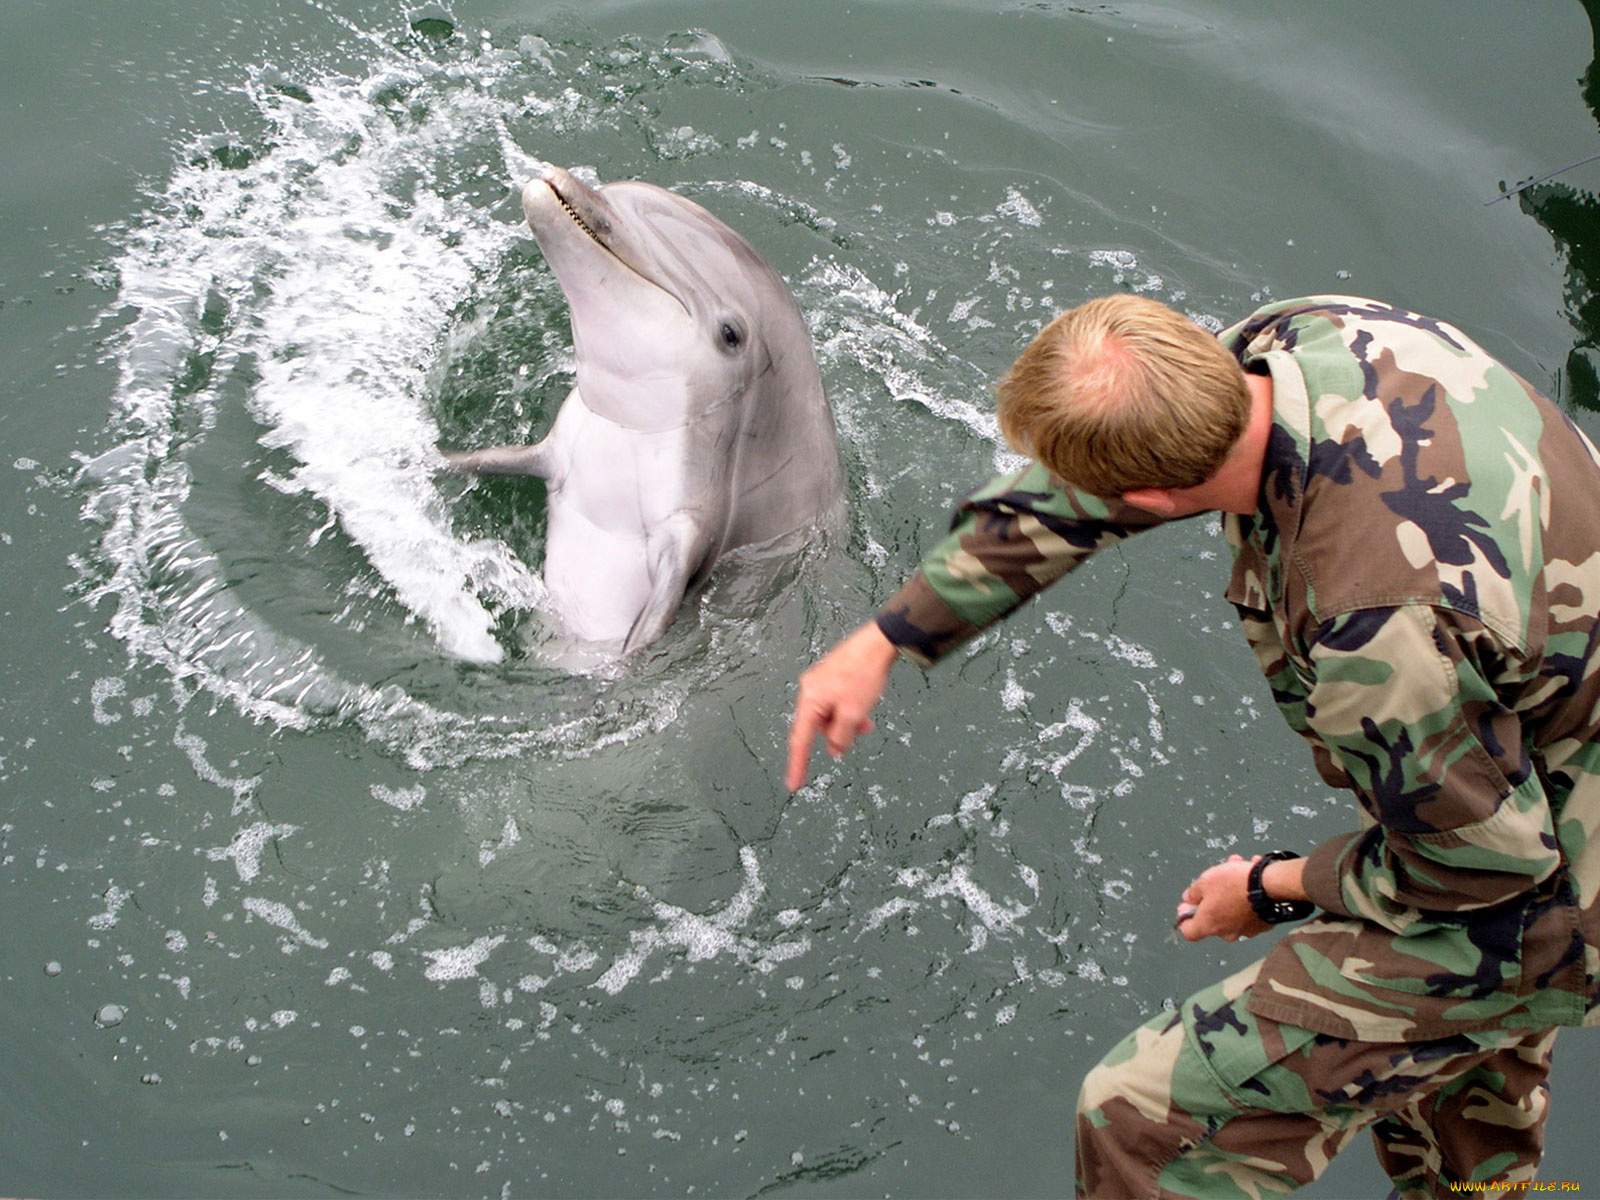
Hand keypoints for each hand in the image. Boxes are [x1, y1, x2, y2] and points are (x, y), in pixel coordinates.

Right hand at [784, 621, 898, 790]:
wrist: (877, 643)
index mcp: (809, 700)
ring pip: (829, 715)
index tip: (794, 785)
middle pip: (819, 726)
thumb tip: (834, 749)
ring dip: (847, 720)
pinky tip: (863, 703)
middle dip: (840, 732)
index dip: (797, 765)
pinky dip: (848, 709)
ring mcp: (819, 681)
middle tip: (863, 729)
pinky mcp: (830, 676)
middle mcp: (809, 690)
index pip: (800, 741)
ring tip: (867, 715)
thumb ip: (841, 737)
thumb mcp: (854, 713)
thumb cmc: (864, 675)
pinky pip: (834, 702)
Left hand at [1175, 854, 1270, 942]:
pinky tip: (1252, 874)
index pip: (1189, 932)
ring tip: (1238, 865)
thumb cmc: (1235, 884)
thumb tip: (1189, 899)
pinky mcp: (1262, 924)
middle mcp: (1227, 932)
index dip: (1185, 918)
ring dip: (1232, 889)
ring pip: (1232, 907)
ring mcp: (1246, 930)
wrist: (1270, 886)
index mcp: (1209, 925)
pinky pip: (1250, 908)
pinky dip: (1248, 894)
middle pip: (1213, 916)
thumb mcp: (1206, 881)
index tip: (1187, 905)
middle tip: (1217, 877)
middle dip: (1214, 894)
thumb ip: (1193, 892)